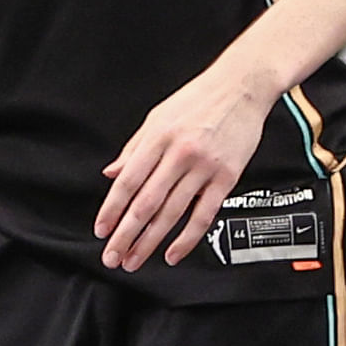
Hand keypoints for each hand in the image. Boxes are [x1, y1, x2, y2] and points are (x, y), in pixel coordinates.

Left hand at [96, 62, 268, 271]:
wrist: (243, 85)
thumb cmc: (199, 99)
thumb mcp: (158, 116)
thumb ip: (134, 148)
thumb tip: (111, 174)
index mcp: (158, 138)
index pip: (128, 181)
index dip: (112, 209)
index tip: (102, 231)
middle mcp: (180, 154)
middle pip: (146, 203)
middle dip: (126, 235)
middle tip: (113, 257)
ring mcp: (204, 167)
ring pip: (172, 213)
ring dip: (151, 242)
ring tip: (135, 260)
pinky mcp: (227, 177)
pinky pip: (204, 214)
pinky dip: (187, 239)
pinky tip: (173, 253)